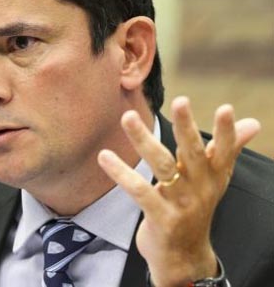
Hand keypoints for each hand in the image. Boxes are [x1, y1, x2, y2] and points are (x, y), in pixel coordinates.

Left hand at [97, 96, 260, 286]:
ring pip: (161, 165)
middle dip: (186, 127)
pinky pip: (139, 191)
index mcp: (214, 177)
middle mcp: (200, 188)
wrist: (183, 257)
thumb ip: (227, 150)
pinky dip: (120, 173)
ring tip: (128, 117)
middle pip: (193, 153)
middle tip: (180, 101)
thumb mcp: (213, 181)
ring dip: (143, 140)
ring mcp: (180, 204)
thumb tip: (253, 124)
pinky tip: (104, 156)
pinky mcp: (160, 217)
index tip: (226, 109)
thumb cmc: (195, 209)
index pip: (224, 151)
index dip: (226, 133)